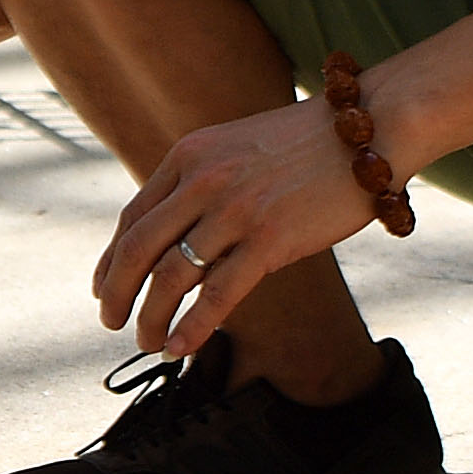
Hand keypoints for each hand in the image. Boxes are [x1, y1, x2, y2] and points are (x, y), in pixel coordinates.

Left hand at [91, 97, 377, 360]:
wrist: (370, 125)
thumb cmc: (308, 143)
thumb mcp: (237, 147)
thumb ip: (202, 183)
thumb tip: (177, 235)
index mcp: (189, 155)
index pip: (133, 216)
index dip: (110, 259)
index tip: (102, 287)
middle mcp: (202, 180)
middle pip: (137, 249)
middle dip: (116, 293)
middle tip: (111, 321)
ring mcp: (235, 210)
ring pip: (171, 276)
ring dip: (151, 317)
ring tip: (147, 341)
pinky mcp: (271, 239)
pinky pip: (218, 294)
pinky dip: (192, 327)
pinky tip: (180, 348)